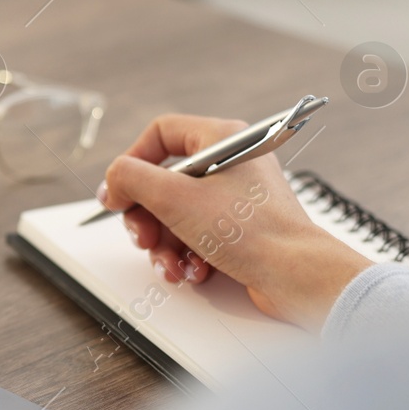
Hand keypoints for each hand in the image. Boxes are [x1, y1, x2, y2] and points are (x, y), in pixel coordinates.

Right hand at [100, 114, 372, 331]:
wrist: (295, 276)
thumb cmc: (251, 232)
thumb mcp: (175, 198)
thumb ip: (132, 179)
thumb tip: (113, 179)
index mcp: (222, 139)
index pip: (161, 133)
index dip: (132, 163)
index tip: (119, 194)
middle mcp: (231, 163)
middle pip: (164, 181)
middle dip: (147, 217)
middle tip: (142, 238)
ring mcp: (236, 197)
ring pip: (176, 214)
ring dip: (164, 244)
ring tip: (171, 264)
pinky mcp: (239, 228)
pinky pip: (196, 235)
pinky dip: (187, 255)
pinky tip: (193, 271)